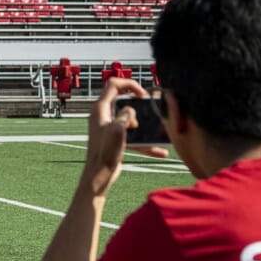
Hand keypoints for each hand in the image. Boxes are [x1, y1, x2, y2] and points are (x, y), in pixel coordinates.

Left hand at [83, 78, 167, 196]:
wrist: (99, 175)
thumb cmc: (105, 153)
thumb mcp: (118, 129)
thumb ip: (125, 114)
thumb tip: (131, 112)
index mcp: (100, 109)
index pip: (114, 84)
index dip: (130, 84)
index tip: (142, 94)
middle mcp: (102, 115)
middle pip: (122, 99)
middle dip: (138, 103)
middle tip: (149, 108)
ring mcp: (108, 127)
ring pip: (129, 118)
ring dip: (143, 123)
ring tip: (157, 129)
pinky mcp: (114, 139)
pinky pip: (132, 135)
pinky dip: (144, 142)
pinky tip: (161, 152)